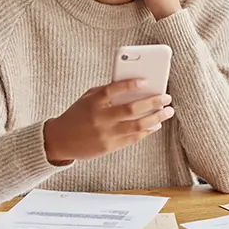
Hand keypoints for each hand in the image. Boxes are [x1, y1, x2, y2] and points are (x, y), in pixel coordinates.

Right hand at [43, 79, 174, 163]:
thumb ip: (107, 91)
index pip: (114, 89)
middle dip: (153, 102)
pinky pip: (133, 138)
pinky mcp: (109, 147)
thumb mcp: (87, 98)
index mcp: (93, 102)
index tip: (146, 80)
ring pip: (137, 126)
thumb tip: (133, 86)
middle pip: (131, 109)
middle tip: (166, 97)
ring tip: (167, 112)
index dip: (131, 84)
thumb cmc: (78, 114)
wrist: (60, 140)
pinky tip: (156, 124)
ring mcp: (106, 134)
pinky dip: (147, 131)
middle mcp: (100, 118)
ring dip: (156, 118)